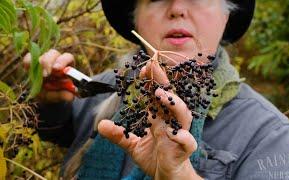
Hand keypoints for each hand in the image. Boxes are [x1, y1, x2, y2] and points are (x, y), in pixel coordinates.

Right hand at [23, 49, 74, 102]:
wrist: (44, 95)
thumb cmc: (54, 93)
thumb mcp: (58, 96)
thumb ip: (64, 95)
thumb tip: (70, 95)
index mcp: (66, 66)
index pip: (67, 57)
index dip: (62, 61)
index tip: (57, 69)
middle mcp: (56, 60)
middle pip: (53, 53)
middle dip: (48, 62)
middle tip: (46, 74)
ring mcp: (44, 60)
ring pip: (42, 55)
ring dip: (40, 65)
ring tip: (40, 76)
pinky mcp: (33, 62)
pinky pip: (29, 57)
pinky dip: (28, 61)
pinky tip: (28, 69)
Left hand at [98, 61, 202, 178]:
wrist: (166, 176)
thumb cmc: (153, 156)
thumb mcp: (132, 145)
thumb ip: (118, 135)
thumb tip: (100, 124)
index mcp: (159, 119)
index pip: (157, 96)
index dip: (152, 81)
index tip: (144, 68)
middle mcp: (170, 123)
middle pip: (171, 99)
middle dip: (163, 82)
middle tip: (153, 67)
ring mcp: (178, 136)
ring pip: (183, 116)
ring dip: (174, 104)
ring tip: (160, 94)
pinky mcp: (182, 151)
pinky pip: (188, 142)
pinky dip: (183, 137)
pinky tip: (172, 133)